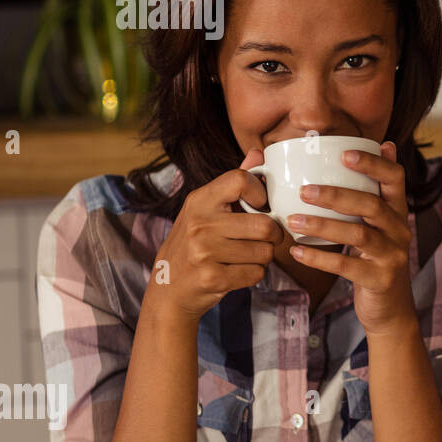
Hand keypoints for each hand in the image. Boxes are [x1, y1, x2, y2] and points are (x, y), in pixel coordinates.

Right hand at [148, 149, 283, 322]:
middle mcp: (199, 223)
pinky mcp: (212, 277)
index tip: (261, 205)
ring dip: (263, 257)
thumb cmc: (195, 244)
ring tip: (246, 255)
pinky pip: (256, 273)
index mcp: (200, 200)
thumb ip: (234, 183)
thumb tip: (258, 153)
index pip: (241, 180)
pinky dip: (254, 274)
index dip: (260, 192)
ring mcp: (203, 251)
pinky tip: (238, 271)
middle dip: (274, 235)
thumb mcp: (206, 209)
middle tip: (267, 238)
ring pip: (265, 252)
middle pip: (265, 224)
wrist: (168, 288)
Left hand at [284, 141, 416, 337]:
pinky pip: (347, 265)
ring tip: (292, 219)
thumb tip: (384, 144)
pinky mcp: (380, 278)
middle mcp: (400, 229)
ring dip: (322, 224)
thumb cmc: (374, 258)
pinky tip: (296, 251)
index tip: (344, 153)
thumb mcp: (379, 224)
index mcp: (398, 210)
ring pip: (358, 234)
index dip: (373, 163)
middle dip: (337, 194)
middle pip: (372, 204)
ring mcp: (392, 255)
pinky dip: (319, 258)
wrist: (390, 307)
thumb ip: (376, 189)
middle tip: (304, 190)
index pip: (395, 177)